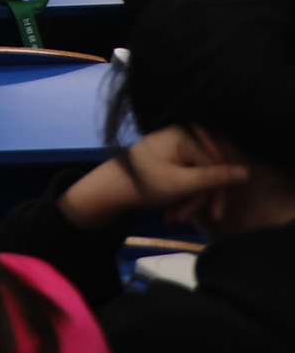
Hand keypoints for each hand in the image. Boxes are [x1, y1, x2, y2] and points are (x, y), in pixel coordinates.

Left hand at [62, 127, 251, 229]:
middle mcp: (180, 137)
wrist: (107, 190)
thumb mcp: (182, 183)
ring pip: (195, 180)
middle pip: (205, 173)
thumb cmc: (142, 183)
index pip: (215, 165)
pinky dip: (179, 198)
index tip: (215, 215)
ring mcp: (172, 150)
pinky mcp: (167, 162)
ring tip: (172, 217)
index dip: (217, 193)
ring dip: (187, 202)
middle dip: (196, 200)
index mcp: (184, 135)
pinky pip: (184, 180)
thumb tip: (246, 172)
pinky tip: (169, 212)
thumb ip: (214, 178)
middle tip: (182, 217)